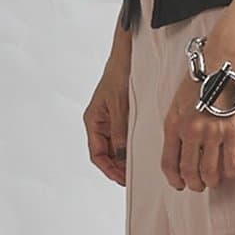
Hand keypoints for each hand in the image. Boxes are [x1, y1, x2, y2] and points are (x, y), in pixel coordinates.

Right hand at [84, 56, 130, 187]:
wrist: (126, 55)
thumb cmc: (118, 74)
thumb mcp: (120, 107)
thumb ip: (120, 133)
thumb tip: (122, 157)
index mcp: (93, 121)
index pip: (97, 154)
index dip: (108, 169)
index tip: (121, 178)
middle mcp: (100, 122)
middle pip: (106, 153)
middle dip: (117, 167)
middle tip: (132, 178)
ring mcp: (110, 119)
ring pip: (116, 146)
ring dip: (124, 157)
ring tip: (137, 167)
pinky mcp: (121, 115)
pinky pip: (124, 136)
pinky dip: (130, 145)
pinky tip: (141, 150)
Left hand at [161, 35, 234, 193]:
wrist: (224, 60)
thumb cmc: (203, 76)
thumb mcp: (178, 100)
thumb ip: (177, 124)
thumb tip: (180, 146)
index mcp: (173, 123)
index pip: (168, 162)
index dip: (173, 179)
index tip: (178, 184)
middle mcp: (190, 131)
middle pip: (188, 171)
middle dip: (194, 184)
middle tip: (199, 186)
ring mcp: (212, 132)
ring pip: (209, 172)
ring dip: (212, 181)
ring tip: (215, 181)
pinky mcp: (233, 131)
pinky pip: (231, 162)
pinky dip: (231, 172)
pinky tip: (231, 171)